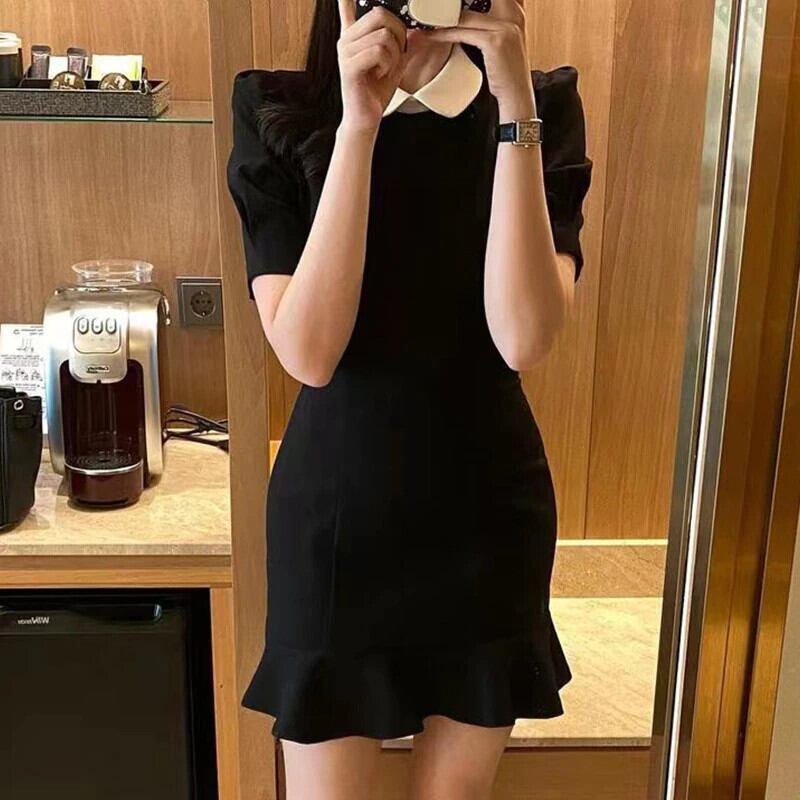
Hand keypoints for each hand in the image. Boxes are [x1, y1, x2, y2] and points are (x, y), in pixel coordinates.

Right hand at [337, 1, 408, 134]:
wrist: (365, 118)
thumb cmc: (376, 91)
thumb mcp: (395, 63)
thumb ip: (403, 44)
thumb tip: (418, 31)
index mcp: (354, 35)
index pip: (348, 5)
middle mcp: (346, 39)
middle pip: (379, 13)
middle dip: (398, 33)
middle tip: (395, 54)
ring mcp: (345, 51)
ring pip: (384, 35)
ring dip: (394, 55)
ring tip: (385, 69)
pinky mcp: (349, 65)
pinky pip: (379, 52)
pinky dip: (387, 65)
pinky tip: (379, 75)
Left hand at [421, 0, 533, 119]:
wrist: (517, 96)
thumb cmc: (506, 76)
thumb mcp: (501, 46)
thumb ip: (489, 30)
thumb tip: (465, 23)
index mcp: (515, 16)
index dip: (466, 3)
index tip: (448, 8)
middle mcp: (513, 17)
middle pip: (476, 4)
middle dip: (453, 8)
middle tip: (433, 12)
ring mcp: (505, 29)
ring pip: (466, 18)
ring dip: (444, 21)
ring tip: (427, 22)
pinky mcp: (495, 42)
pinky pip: (464, 33)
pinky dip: (446, 34)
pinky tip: (434, 35)